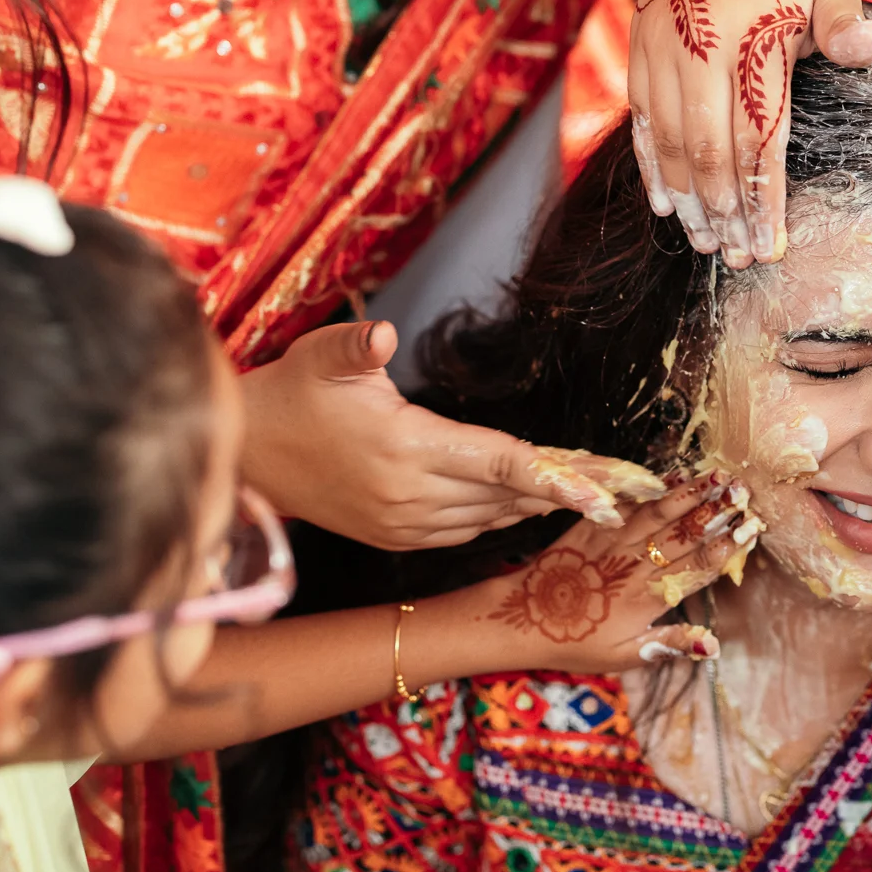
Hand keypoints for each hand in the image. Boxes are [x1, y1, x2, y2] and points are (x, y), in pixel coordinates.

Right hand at [239, 321, 666, 549]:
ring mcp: (403, 524)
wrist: (244, 453)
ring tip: (594, 491)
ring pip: (492, 517)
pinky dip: (502, 516)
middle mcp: (410, 496)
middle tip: (628, 486)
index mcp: (405, 449)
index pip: (500, 464)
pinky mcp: (395, 537)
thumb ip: (358, 345)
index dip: (557, 476)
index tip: (607, 489)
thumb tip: (384, 335)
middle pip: (509, 494)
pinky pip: (465, 530)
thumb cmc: (290, 394)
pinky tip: (530, 503)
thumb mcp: (321, 356)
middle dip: (570, 490)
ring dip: (539, 504)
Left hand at [472, 472, 763, 673]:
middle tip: (744, 490)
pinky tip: (673, 475)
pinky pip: (626, 505)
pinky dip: (651, 489)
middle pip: (682, 535)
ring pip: (658, 514)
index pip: (696, 568)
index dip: (725, 547)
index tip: (752, 527)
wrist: (522, 619)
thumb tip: (714, 646)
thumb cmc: (577, 643)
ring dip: (691, 493)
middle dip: (716, 511)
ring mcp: (611, 543)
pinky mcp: (591, 526)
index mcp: (645, 601)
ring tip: (718, 476)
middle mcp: (632, 568)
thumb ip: (670, 645)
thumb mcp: (625, 656)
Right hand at [629, 0, 871, 266]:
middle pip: (709, 148)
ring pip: (670, 140)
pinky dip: (652, 162)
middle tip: (738, 258)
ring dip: (688, 198)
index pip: (757, 134)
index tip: (771, 244)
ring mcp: (660, 43)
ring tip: (707, 243)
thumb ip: (844, 19)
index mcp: (747, 31)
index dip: (762, 196)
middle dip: (724, 211)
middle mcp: (696, 41)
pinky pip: (641, 115)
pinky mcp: (639, 41)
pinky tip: (666, 204)